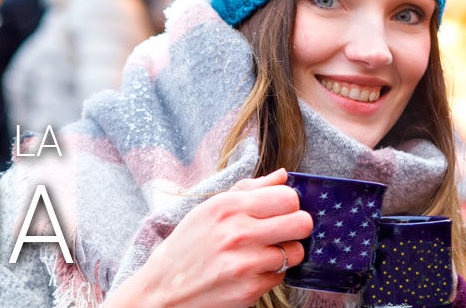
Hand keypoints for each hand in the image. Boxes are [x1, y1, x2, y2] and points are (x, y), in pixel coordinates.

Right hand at [104, 169, 312, 307]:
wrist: (163, 290)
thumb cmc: (187, 246)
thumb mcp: (209, 209)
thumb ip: (249, 189)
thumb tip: (282, 175)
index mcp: (227, 207)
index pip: (287, 196)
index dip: (289, 203)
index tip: (279, 210)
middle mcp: (238, 233)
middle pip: (302, 223)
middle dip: (296, 226)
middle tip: (282, 231)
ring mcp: (245, 264)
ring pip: (296, 252)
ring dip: (285, 252)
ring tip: (263, 252)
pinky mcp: (250, 290)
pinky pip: (281, 276)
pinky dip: (270, 274)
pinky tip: (251, 271)